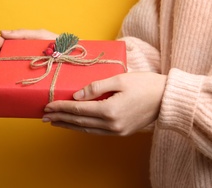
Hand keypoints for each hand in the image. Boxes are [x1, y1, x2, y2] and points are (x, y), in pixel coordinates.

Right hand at [0, 29, 57, 70]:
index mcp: (22, 42)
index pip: (4, 41)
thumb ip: (22, 34)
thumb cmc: (57, 44)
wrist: (72, 58)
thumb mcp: (40, 35)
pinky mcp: (25, 75)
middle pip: (1, 53)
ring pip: (2, 63)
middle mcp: (20, 53)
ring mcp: (21, 64)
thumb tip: (2, 32)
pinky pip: (9, 74)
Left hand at [42, 72, 166, 135]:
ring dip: (69, 126)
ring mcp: (117, 130)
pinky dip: (83, 128)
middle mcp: (111, 124)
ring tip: (55, 122)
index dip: (61, 107)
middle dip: (60, 118)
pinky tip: (75, 125)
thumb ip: (96, 87)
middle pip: (79, 122)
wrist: (167, 99)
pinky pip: (96, 131)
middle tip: (44, 116)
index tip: (48, 106)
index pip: (78, 110)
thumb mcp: (120, 79)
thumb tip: (77, 95)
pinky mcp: (121, 132)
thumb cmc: (145, 85)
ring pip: (86, 129)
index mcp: (109, 110)